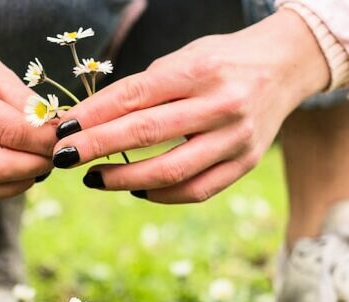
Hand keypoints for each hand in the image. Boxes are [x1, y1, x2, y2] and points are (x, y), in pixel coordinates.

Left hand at [52, 10, 328, 203]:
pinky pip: (196, 191)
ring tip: (93, 179)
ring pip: (170, 171)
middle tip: (63, 158)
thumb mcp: (185, 59)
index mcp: (200, 69)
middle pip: (147, 133)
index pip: (135, 95)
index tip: (62, 129)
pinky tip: (136, 190)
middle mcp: (221, 104)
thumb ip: (146, 89)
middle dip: (97, 148)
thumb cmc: (222, 62)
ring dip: (124, 179)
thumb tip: (92, 122)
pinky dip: (161, 195)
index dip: (94, 114)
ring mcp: (236, 139)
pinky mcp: (245, 163)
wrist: (286, 66)